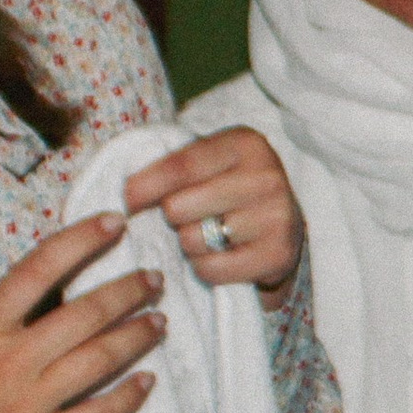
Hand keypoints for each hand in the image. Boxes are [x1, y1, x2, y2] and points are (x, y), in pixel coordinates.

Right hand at [0, 214, 164, 412]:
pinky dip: (128, 396)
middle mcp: (8, 362)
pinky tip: (148, 380)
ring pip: (101, 360)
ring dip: (138, 335)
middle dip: (129, 290)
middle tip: (156, 277)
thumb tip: (35, 298)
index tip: (117, 222)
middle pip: (86, 313)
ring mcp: (27, 406)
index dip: (83, 239)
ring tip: (160, 319)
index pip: (40, 269)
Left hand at [124, 128, 304, 304]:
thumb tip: (126, 193)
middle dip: (174, 217)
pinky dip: (206, 268)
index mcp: (245, 143)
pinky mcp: (278, 255)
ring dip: (189, 244)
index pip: (180, 167)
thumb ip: (172, 167)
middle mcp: (266, 176)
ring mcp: (276, 216)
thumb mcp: (209, 163)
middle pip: (179, 207)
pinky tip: (221, 256)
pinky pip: (211, 269)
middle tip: (191, 217)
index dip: (144, 186)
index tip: (127, 201)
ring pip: (192, 240)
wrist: (285, 224)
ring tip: (209, 235)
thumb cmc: (231, 189)